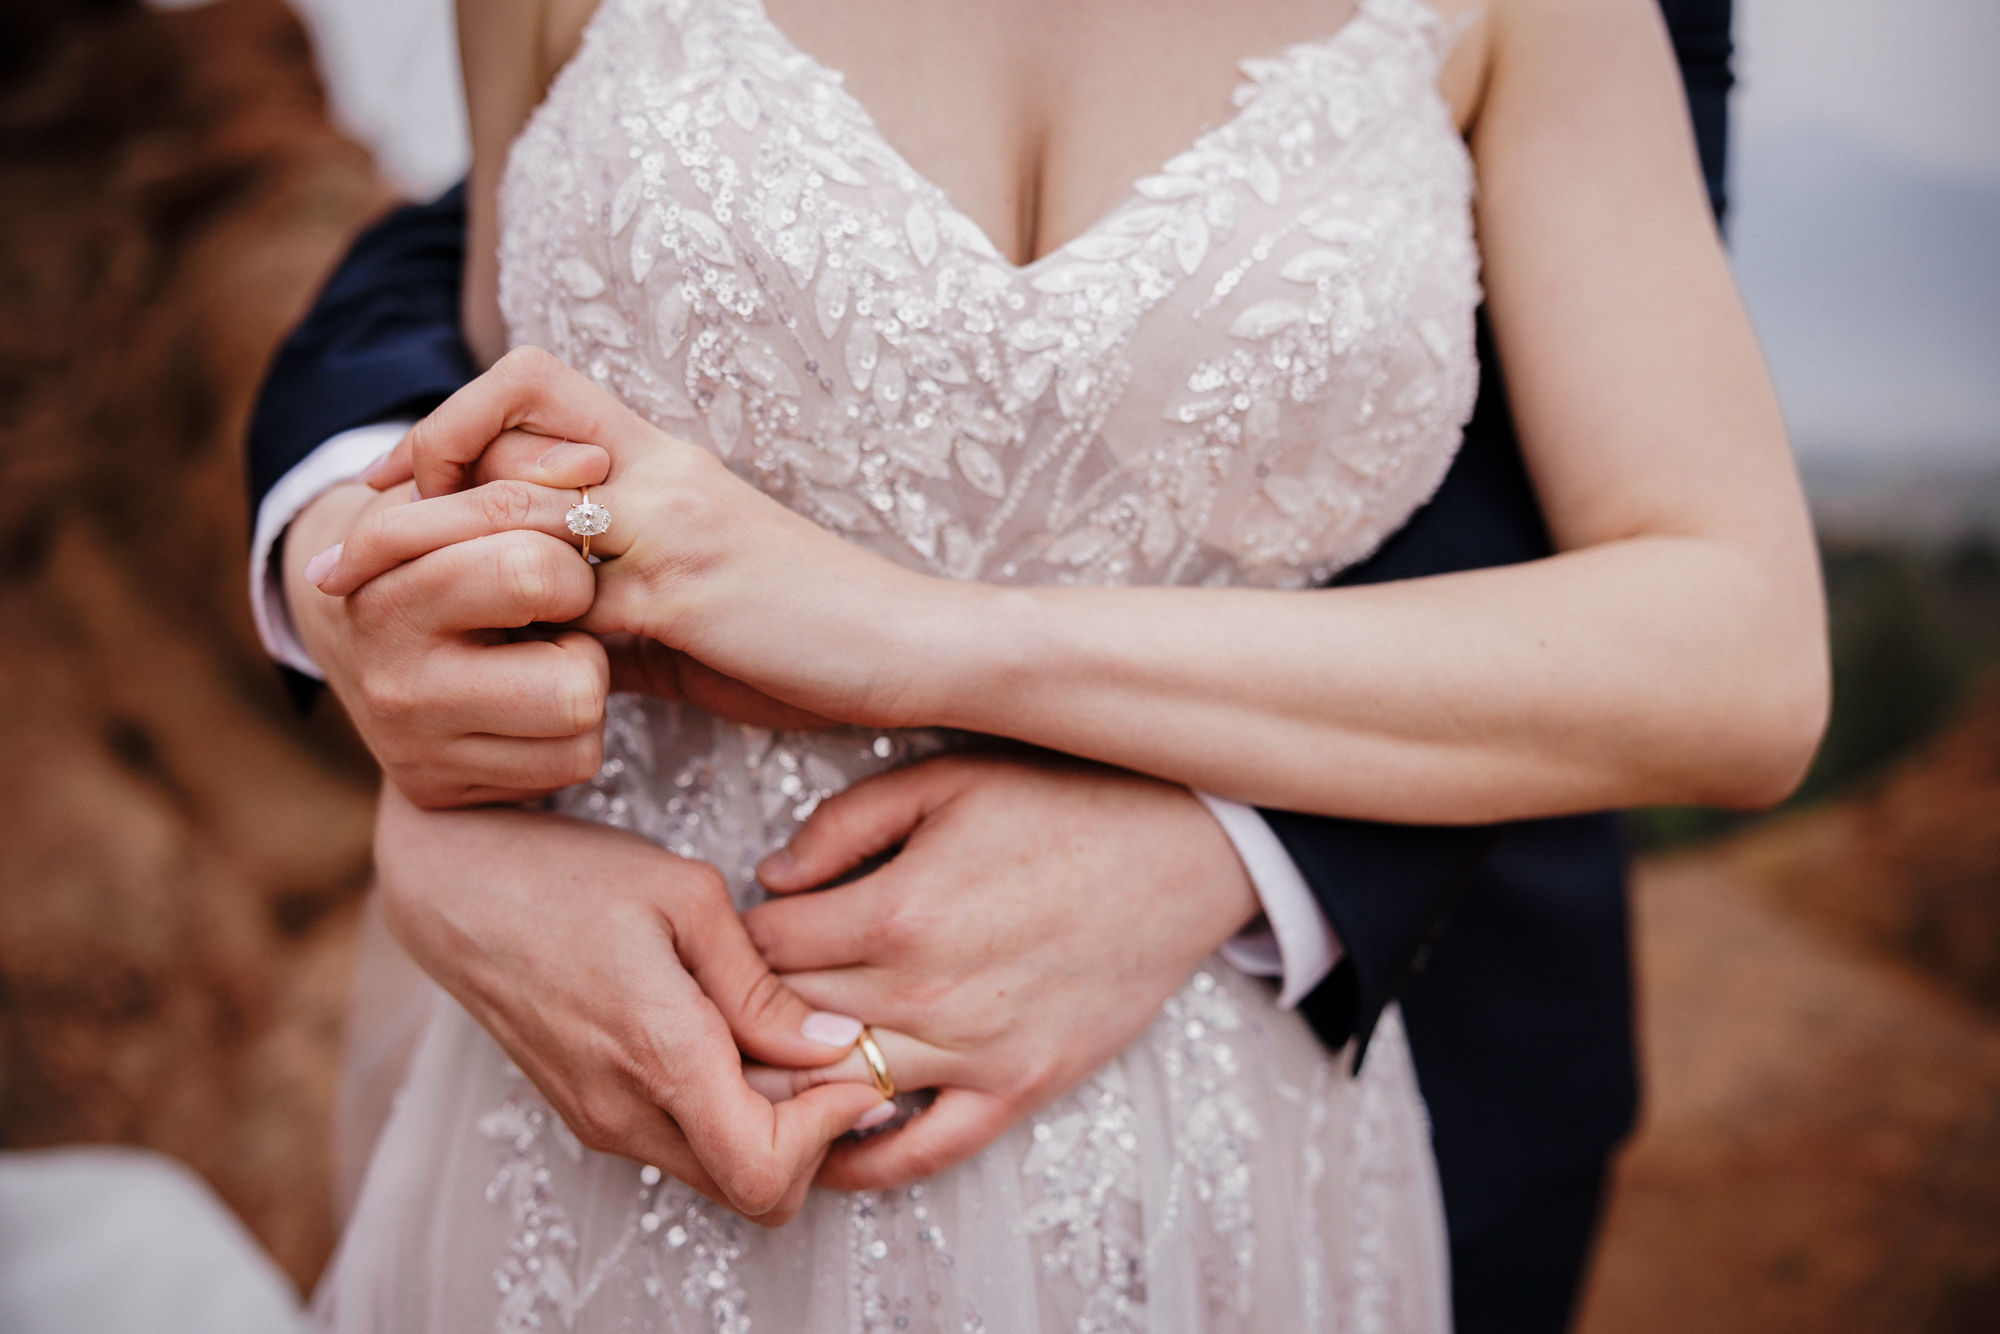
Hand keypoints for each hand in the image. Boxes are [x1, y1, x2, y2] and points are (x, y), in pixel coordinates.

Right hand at [285, 436, 615, 807]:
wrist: (357, 642)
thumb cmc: (431, 549)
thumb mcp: (450, 491)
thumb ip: (516, 463)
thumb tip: (594, 462)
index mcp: (386, 589)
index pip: (526, 564)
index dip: (571, 544)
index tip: (563, 533)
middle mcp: (394, 679)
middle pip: (572, 671)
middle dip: (582, 619)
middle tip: (559, 597)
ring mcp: (418, 745)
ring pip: (579, 716)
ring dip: (585, 674)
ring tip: (541, 649)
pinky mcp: (441, 790)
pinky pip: (572, 760)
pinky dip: (572, 726)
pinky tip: (532, 700)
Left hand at [295, 431, 833, 804]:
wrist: (910, 647)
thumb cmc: (808, 632)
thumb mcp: (695, 605)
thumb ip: (615, 602)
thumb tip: (538, 633)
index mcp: (664, 459)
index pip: (536, 387)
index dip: (453, 422)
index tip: (397, 487)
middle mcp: (660, 472)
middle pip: (504, 429)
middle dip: (404, 481)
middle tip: (339, 545)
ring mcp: (670, 526)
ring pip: (516, 505)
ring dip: (419, 543)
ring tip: (352, 586)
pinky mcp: (681, 593)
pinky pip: (563, 593)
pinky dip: (500, 622)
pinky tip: (459, 659)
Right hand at [371, 785, 894, 1222]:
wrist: (454, 883)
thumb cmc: (569, 873)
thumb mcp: (687, 897)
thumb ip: (762, 987)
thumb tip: (835, 1044)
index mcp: (657, 1059)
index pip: (766, 1173)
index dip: (829, 1132)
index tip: (852, 1062)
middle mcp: (623, 1113)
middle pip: (754, 1192)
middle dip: (812, 1137)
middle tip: (828, 1050)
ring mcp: (599, 1121)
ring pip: (719, 1175)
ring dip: (770, 1127)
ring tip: (780, 1034)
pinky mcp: (587, 1113)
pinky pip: (680, 1146)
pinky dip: (726, 1116)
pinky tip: (733, 1039)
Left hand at [736, 753, 1261, 1189]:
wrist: (1184, 849)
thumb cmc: (1065, 801)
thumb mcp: (943, 779)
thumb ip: (843, 825)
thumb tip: (770, 879)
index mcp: (899, 909)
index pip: (765, 947)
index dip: (740, 936)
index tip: (745, 928)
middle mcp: (927, 992)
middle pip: (787, 1024)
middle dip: (749, 1010)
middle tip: (739, 997)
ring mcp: (975, 1050)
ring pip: (838, 1090)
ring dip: (792, 1081)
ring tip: (769, 1061)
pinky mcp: (1020, 1085)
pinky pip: (924, 1151)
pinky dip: (866, 1160)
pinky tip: (829, 1148)